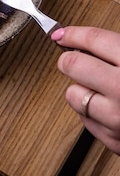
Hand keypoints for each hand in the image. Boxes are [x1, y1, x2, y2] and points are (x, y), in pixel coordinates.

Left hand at [51, 26, 119, 154]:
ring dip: (80, 89)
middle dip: (69, 59)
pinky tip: (109, 108)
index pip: (94, 40)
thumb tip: (84, 41)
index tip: (62, 34)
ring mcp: (117, 119)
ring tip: (99, 88)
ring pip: (73, 95)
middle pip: (73, 65)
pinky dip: (91, 112)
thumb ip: (118, 49)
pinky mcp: (115, 141)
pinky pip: (85, 120)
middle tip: (73, 59)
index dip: (73, 34)